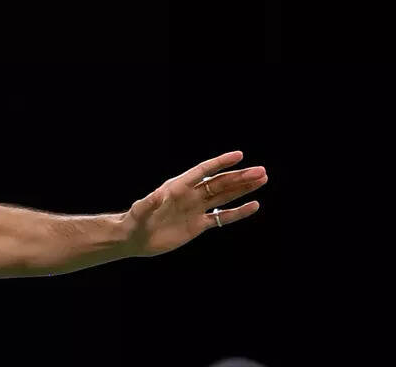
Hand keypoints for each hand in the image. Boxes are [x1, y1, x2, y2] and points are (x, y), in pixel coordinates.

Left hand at [122, 151, 267, 257]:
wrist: (134, 239)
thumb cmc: (133, 222)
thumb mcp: (139, 212)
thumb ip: (148, 204)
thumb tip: (156, 196)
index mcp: (176, 188)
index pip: (202, 171)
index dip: (220, 163)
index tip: (239, 155)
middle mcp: (189, 195)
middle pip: (219, 183)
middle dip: (240, 177)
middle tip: (261, 171)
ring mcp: (195, 209)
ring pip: (224, 196)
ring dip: (242, 189)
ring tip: (262, 180)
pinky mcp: (198, 225)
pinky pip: (221, 218)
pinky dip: (238, 213)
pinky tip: (253, 206)